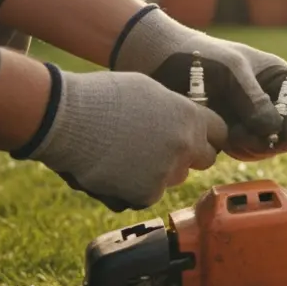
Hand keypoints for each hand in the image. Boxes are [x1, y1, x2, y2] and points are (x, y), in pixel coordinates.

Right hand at [15, 65, 227, 211]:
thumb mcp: (150, 91)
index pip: (219, 133)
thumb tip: (185, 123)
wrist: (67, 119)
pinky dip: (134, 187)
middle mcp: (185, 146)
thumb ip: (176, 111)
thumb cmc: (103, 97)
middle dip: (187, 155)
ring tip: (127, 154)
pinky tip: (115, 169)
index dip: (206, 135)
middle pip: (204, 159)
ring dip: (159, 171)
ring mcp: (167, 172)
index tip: (195, 137)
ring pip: (174, 177)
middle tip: (160, 149)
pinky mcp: (146, 194)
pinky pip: (148, 194)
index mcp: (191, 117)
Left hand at [111, 7, 286, 160]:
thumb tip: (273, 130)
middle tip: (244, 139)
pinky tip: (221, 139)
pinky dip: (239, 151)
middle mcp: (270, 98)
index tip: (279, 135)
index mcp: (278, 78)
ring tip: (229, 136)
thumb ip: (252, 99)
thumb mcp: (230, 71)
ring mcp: (252, 116)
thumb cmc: (200, 56)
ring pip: (268, 145)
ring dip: (253, 148)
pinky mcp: (234, 130)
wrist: (160, 62)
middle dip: (271, 141)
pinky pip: (247, 150)